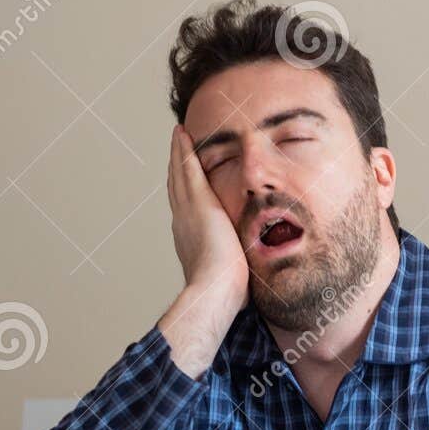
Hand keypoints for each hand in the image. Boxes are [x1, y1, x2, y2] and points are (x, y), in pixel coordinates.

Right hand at [158, 124, 247, 372]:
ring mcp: (187, 211)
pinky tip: (183, 134)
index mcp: (190, 240)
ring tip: (178, 135)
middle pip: (177, 187)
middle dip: (177, 168)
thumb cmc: (227, 295)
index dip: (185, 194)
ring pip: (180, 173)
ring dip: (178, 153)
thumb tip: (251, 288)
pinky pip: (188, 168)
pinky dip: (184, 150)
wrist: (216, 291)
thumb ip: (237, 273)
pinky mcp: (197, 202)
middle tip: (176, 148)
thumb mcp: (232, 279)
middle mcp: (183, 223)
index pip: (187, 211)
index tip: (186, 182)